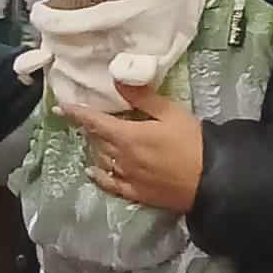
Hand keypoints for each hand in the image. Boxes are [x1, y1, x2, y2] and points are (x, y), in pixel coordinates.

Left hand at [61, 86, 204, 213]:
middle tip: (87, 119)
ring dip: (96, 149)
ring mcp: (127, 177)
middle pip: (97, 141)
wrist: (211, 179)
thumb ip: (142, 97)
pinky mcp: (136, 193)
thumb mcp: (170, 112)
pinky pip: (111, 184)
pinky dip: (99, 177)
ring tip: (95, 139)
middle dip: (90, 129)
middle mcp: (121, 158)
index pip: (94, 122)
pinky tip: (93, 172)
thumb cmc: (193, 141)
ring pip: (102, 160)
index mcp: (127, 136)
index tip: (61, 108)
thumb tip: (117, 79)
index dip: (77, 114)